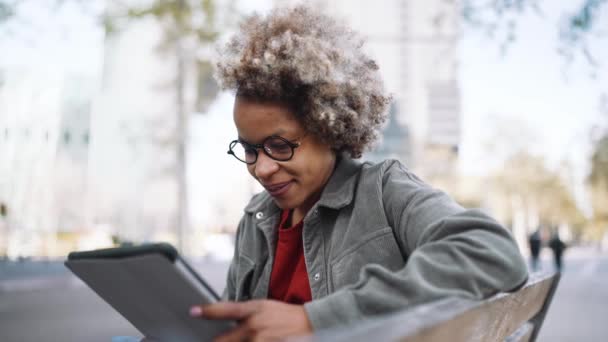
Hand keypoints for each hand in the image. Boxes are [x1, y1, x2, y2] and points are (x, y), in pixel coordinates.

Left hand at [190, 300, 312, 341]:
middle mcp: (255, 326)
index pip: (226, 310)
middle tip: (213, 340)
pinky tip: (256, 341)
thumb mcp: (263, 306)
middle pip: (224, 340)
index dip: (208, 311)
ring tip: (238, 339)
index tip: (193, 311)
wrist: (309, 322)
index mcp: (253, 310)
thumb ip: (244, 314)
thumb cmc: (284, 315)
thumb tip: (224, 321)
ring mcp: (261, 340)